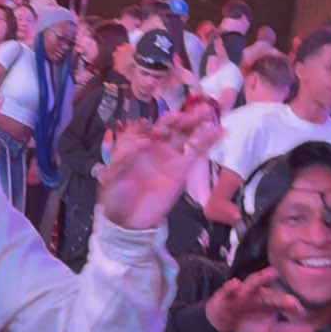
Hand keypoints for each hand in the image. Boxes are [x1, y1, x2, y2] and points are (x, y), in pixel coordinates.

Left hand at [98, 109, 221, 230]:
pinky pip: (196, 153)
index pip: (147, 127)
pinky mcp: (182, 171)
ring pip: (185, 136)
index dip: (151, 125)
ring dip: (196, 123)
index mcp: (135, 145)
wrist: (127, 221)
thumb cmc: (115, 196)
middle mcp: (155, 148)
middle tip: (188, 110)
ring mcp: (170, 158)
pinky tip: (218, 130)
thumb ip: (124, 155)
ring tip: (206, 112)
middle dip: (180, 117)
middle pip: (170, 127)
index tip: (155, 132)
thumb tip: (145, 142)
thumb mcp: (111, 174)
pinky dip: (208, 141)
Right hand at [205, 268, 314, 331]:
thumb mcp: (269, 331)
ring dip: (261, 278)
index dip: (290, 305)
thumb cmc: (249, 324)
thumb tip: (312, 331)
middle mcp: (258, 294)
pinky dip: (230, 287)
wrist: (222, 325)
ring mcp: (241, 293)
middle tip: (291, 302)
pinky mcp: (224, 296)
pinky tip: (234, 284)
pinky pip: (227, 290)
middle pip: (270, 295)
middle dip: (280, 298)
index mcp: (269, 301)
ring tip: (272, 272)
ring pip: (252, 284)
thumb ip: (289, 330)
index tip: (300, 311)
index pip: (282, 302)